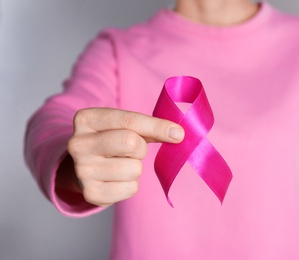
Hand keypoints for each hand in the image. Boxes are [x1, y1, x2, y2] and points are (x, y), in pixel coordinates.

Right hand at [64, 107, 183, 206]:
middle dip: (141, 148)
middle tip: (132, 150)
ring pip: (134, 168)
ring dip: (136, 167)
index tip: (178, 133)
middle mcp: (78, 144)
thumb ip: (149, 127)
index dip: (157, 127)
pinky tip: (117, 179)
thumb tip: (178, 134)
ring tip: (121, 164)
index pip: (129, 121)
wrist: (81, 167)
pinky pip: (131, 188)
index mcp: (86, 119)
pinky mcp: (90, 193)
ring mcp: (82, 170)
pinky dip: (131, 184)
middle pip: (131, 143)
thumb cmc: (110, 141)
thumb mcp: (123, 126)